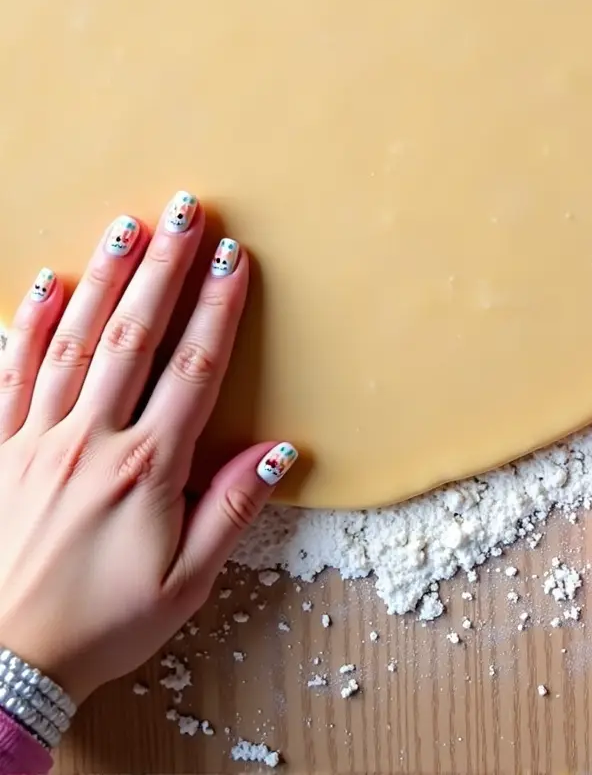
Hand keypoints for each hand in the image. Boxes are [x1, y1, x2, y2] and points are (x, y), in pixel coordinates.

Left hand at [0, 194, 296, 704]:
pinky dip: (27, 324)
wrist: (0, 665)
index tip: (235, 256)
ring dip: (104, 277)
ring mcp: (35, 439)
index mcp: (145, 469)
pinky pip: (9, 372)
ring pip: (73, 341)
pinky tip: (45, 282)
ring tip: (127, 225)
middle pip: (134, 335)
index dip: (217, 307)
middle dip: (165, 266)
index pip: (192, 368)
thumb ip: (231, 512)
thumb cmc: (98, 628)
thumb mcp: (184, 586)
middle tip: (186, 210)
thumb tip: (281, 451)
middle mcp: (90, 440)